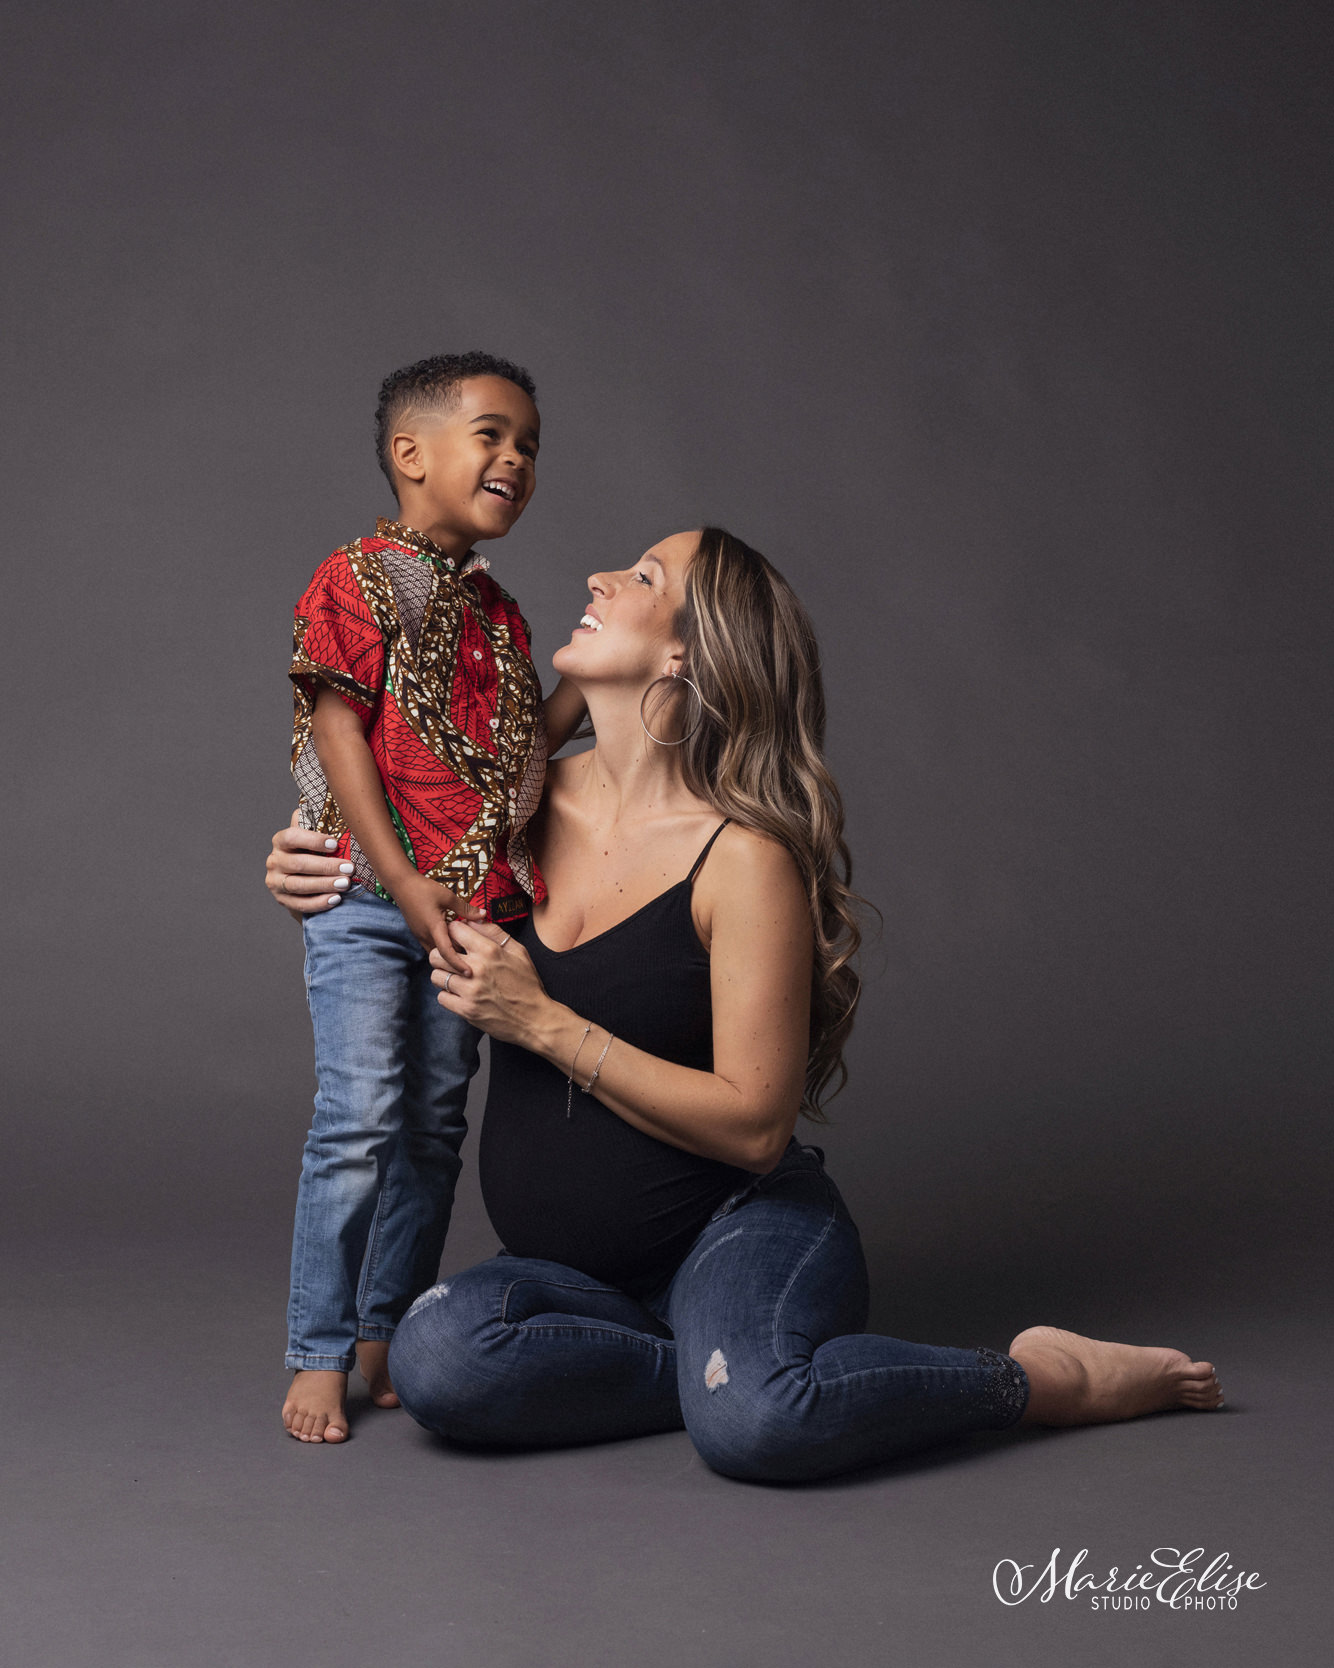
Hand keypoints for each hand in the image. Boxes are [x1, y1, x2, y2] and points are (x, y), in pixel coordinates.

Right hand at [266, 813, 353, 915]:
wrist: (303, 879)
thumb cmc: (313, 852)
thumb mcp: (313, 837)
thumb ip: (318, 823)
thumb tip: (338, 805)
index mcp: (281, 841)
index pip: (291, 837)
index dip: (312, 840)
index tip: (334, 844)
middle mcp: (274, 860)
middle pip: (299, 864)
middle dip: (326, 866)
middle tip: (349, 868)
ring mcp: (276, 882)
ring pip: (299, 885)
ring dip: (324, 884)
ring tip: (345, 883)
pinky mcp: (282, 900)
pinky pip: (300, 903)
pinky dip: (318, 902)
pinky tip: (335, 899)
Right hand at [391, 872, 484, 971]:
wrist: (401, 885)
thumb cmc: (424, 889)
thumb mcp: (448, 896)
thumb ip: (465, 908)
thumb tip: (484, 914)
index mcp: (434, 928)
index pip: (447, 952)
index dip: (458, 964)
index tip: (469, 973)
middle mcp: (425, 935)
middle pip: (442, 956)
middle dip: (455, 962)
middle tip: (472, 964)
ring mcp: (420, 935)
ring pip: (436, 952)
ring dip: (448, 955)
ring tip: (464, 955)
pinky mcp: (418, 932)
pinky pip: (431, 946)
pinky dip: (442, 948)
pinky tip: (452, 943)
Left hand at [430, 919, 551, 1046]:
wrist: (534, 1018)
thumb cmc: (527, 984)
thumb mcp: (519, 952)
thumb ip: (495, 933)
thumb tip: (473, 920)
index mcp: (489, 951)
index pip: (454, 930)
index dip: (453, 932)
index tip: (457, 939)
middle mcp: (476, 969)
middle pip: (437, 953)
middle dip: (442, 955)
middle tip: (452, 961)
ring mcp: (470, 991)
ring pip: (436, 976)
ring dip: (444, 976)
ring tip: (457, 979)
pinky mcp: (466, 1010)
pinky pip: (442, 997)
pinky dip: (449, 996)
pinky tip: (461, 995)